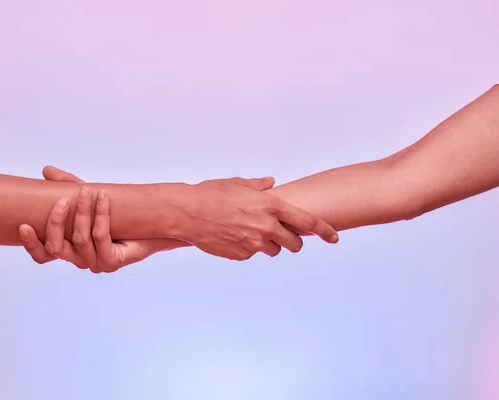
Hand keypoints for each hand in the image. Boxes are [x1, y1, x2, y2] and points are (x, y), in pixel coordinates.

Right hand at [19, 166, 184, 272]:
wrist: (149, 224)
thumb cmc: (115, 212)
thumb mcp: (87, 197)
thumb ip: (66, 186)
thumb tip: (45, 170)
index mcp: (69, 249)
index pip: (43, 255)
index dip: (31, 244)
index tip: (24, 225)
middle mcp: (80, 259)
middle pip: (56, 248)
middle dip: (56, 222)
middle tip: (63, 200)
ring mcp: (96, 263)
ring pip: (80, 240)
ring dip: (82, 213)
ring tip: (87, 191)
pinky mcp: (113, 261)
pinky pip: (101, 237)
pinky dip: (101, 215)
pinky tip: (104, 198)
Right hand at [177, 176, 338, 259]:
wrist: (187, 213)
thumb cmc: (212, 193)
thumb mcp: (238, 184)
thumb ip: (259, 186)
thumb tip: (271, 182)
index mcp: (270, 206)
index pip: (308, 222)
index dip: (325, 231)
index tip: (335, 237)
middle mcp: (266, 227)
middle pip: (294, 243)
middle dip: (292, 241)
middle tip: (283, 236)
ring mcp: (254, 244)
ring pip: (273, 250)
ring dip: (269, 245)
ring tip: (250, 232)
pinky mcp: (241, 255)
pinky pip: (252, 254)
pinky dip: (247, 248)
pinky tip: (232, 236)